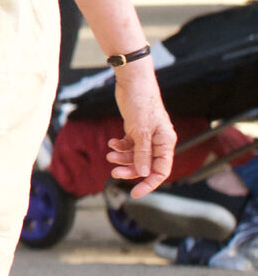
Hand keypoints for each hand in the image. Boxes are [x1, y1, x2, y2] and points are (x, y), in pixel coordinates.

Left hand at [104, 60, 176, 192]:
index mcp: (165, 142)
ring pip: (135, 156)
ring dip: (122, 158)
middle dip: (130, 170)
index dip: (149, 184)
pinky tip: (112, 142)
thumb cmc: (142, 102)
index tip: (135, 194)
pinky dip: (120, 146)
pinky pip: (128, 145)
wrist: (133, 81)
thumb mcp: (141, 130)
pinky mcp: (136, 129)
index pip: (161, 171)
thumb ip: (142, 153)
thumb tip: (144, 174)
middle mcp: (158, 141)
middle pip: (146, 165)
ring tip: (109, 155)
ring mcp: (146, 135)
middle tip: (114, 172)